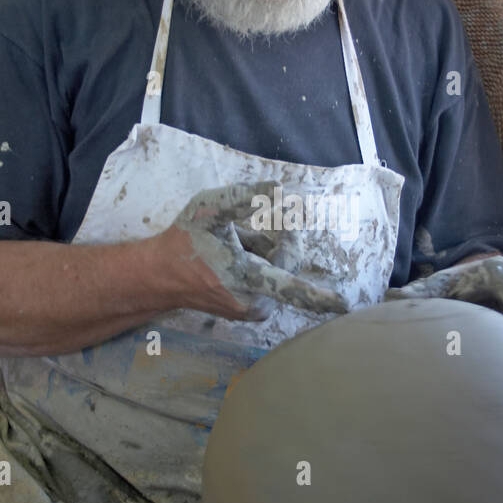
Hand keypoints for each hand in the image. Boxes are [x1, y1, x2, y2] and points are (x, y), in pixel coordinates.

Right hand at [164, 182, 348, 322]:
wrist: (159, 276)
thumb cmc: (184, 241)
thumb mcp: (209, 209)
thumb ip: (245, 197)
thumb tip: (280, 190)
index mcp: (246, 279)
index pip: (290, 288)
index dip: (318, 296)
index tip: (344, 305)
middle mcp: (254, 303)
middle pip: (286, 261)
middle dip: (272, 237)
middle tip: (246, 223)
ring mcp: (253, 311)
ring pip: (278, 269)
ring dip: (263, 249)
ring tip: (232, 243)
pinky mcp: (251, 313)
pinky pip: (270, 280)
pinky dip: (258, 262)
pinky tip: (234, 257)